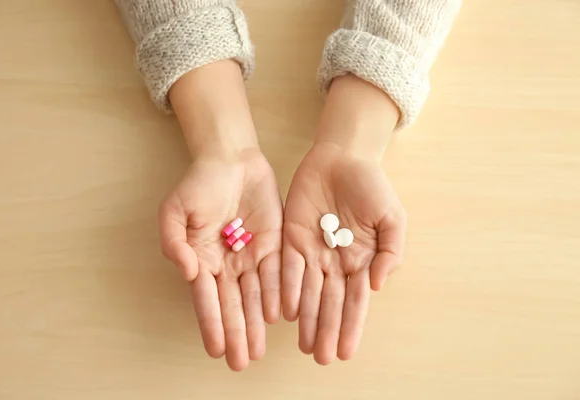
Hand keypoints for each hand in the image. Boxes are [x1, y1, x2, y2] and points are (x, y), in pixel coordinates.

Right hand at [159, 61, 282, 370]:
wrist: (231, 159)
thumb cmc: (199, 183)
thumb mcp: (175, 210)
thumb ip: (174, 242)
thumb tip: (188, 273)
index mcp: (202, 258)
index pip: (206, 298)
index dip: (211, 323)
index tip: (216, 349)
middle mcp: (227, 264)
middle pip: (232, 304)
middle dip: (236, 332)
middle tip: (241, 361)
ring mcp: (251, 255)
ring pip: (255, 295)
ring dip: (256, 323)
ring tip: (257, 350)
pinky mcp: (274, 244)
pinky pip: (277, 272)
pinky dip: (278, 293)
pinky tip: (279, 315)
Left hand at [281, 75, 406, 364]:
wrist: (343, 157)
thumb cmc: (371, 186)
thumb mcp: (392, 217)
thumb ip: (390, 251)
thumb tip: (376, 285)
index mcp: (360, 260)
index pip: (355, 300)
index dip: (350, 326)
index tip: (345, 352)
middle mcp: (335, 262)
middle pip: (329, 302)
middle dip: (326, 329)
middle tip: (320, 357)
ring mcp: (312, 251)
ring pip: (307, 291)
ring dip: (306, 318)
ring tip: (303, 344)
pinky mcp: (291, 238)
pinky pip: (288, 266)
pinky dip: (287, 288)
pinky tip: (286, 310)